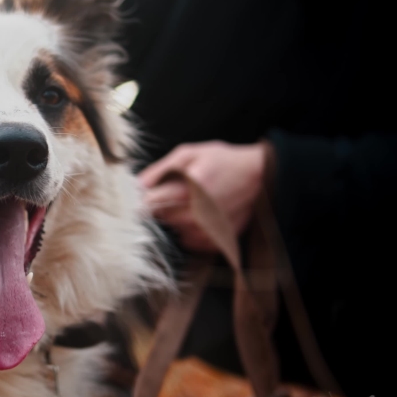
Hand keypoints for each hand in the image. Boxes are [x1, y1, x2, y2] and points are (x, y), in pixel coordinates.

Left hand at [138, 141, 268, 252]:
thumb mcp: (189, 154)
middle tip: (178, 191)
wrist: (260, 177)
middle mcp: (195, 217)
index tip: (141, 196)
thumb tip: (136, 185)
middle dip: (162, 206)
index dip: (140, 200)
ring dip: (177, 218)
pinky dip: (191, 229)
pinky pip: (189, 240)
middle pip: (160, 218)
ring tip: (194, 201)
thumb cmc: (223, 161)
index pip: (147, 206)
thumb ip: (159, 170)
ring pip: (174, 229)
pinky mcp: (214, 242)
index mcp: (186, 192)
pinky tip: (203, 214)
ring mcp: (206, 232)